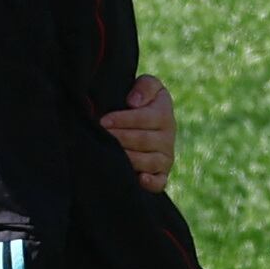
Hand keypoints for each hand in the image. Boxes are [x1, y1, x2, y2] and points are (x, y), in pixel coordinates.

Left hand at [102, 72, 177, 192]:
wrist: (144, 123)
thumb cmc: (140, 102)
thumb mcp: (148, 85)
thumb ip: (146, 86)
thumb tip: (134, 102)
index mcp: (164, 114)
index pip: (145, 118)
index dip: (123, 120)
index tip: (103, 121)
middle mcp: (168, 137)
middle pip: (143, 140)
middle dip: (120, 138)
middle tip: (101, 136)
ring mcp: (165, 158)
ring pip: (148, 161)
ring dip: (128, 158)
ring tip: (111, 154)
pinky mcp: (162, 174)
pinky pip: (160, 182)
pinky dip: (151, 183)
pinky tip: (140, 179)